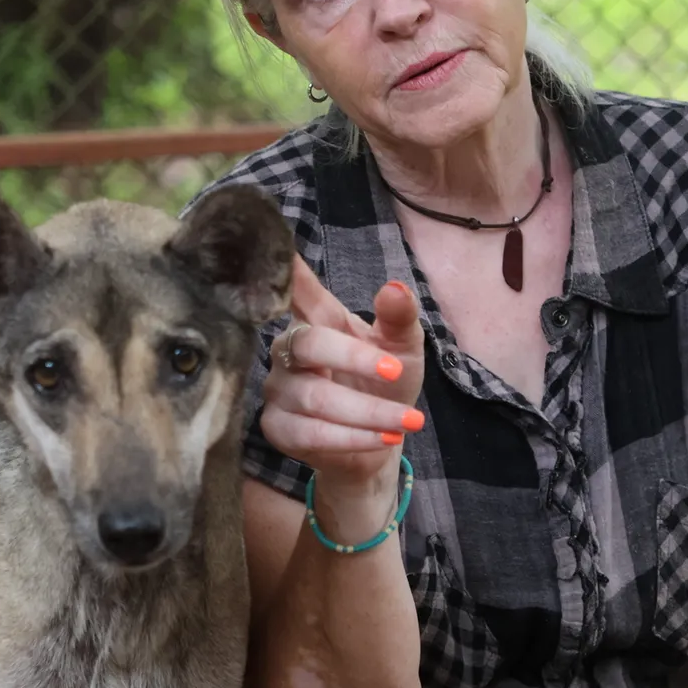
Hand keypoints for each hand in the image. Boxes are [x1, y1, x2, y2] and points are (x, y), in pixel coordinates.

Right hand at [261, 256, 425, 504]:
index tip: (277, 243)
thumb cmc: (386, 385)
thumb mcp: (403, 348)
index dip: (286, 270)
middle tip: (395, 371)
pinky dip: (354, 438)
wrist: (378, 445)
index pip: (297, 289)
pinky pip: (312, 433)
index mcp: (318, 320)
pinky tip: (386, 438)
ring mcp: (279, 390)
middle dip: (355, 359)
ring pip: (316, 398)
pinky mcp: (278, 429)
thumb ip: (399, 317)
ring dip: (368, 411)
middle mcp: (289, 350)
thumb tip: (395, 287)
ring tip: (410, 421)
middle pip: (309, 343)